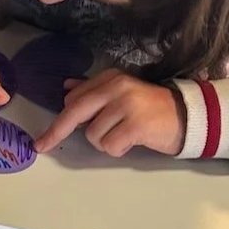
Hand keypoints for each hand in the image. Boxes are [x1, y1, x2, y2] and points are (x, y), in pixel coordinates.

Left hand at [34, 69, 185, 157]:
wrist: (187, 116)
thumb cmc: (150, 109)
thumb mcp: (121, 94)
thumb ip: (94, 91)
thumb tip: (66, 87)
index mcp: (110, 78)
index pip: (73, 100)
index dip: (58, 121)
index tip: (45, 138)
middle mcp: (116, 87)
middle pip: (74, 112)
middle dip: (55, 132)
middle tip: (40, 146)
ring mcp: (126, 104)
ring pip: (93, 135)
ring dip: (105, 142)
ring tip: (124, 136)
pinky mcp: (136, 124)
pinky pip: (109, 146)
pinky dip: (117, 149)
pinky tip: (131, 142)